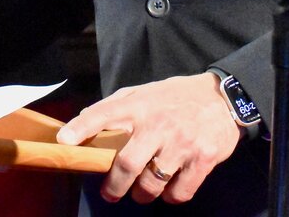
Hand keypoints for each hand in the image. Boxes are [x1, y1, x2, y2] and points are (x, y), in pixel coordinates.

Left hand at [56, 73, 240, 203]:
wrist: (225, 97)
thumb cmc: (179, 97)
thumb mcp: (148, 92)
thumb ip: (119, 104)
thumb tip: (84, 119)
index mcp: (141, 105)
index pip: (105, 113)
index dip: (82, 128)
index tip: (64, 141)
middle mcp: (159, 123)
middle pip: (126, 164)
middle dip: (114, 186)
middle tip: (111, 192)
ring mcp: (182, 143)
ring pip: (151, 184)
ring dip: (142, 194)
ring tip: (142, 191)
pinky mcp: (203, 159)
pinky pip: (179, 192)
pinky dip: (170, 196)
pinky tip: (170, 187)